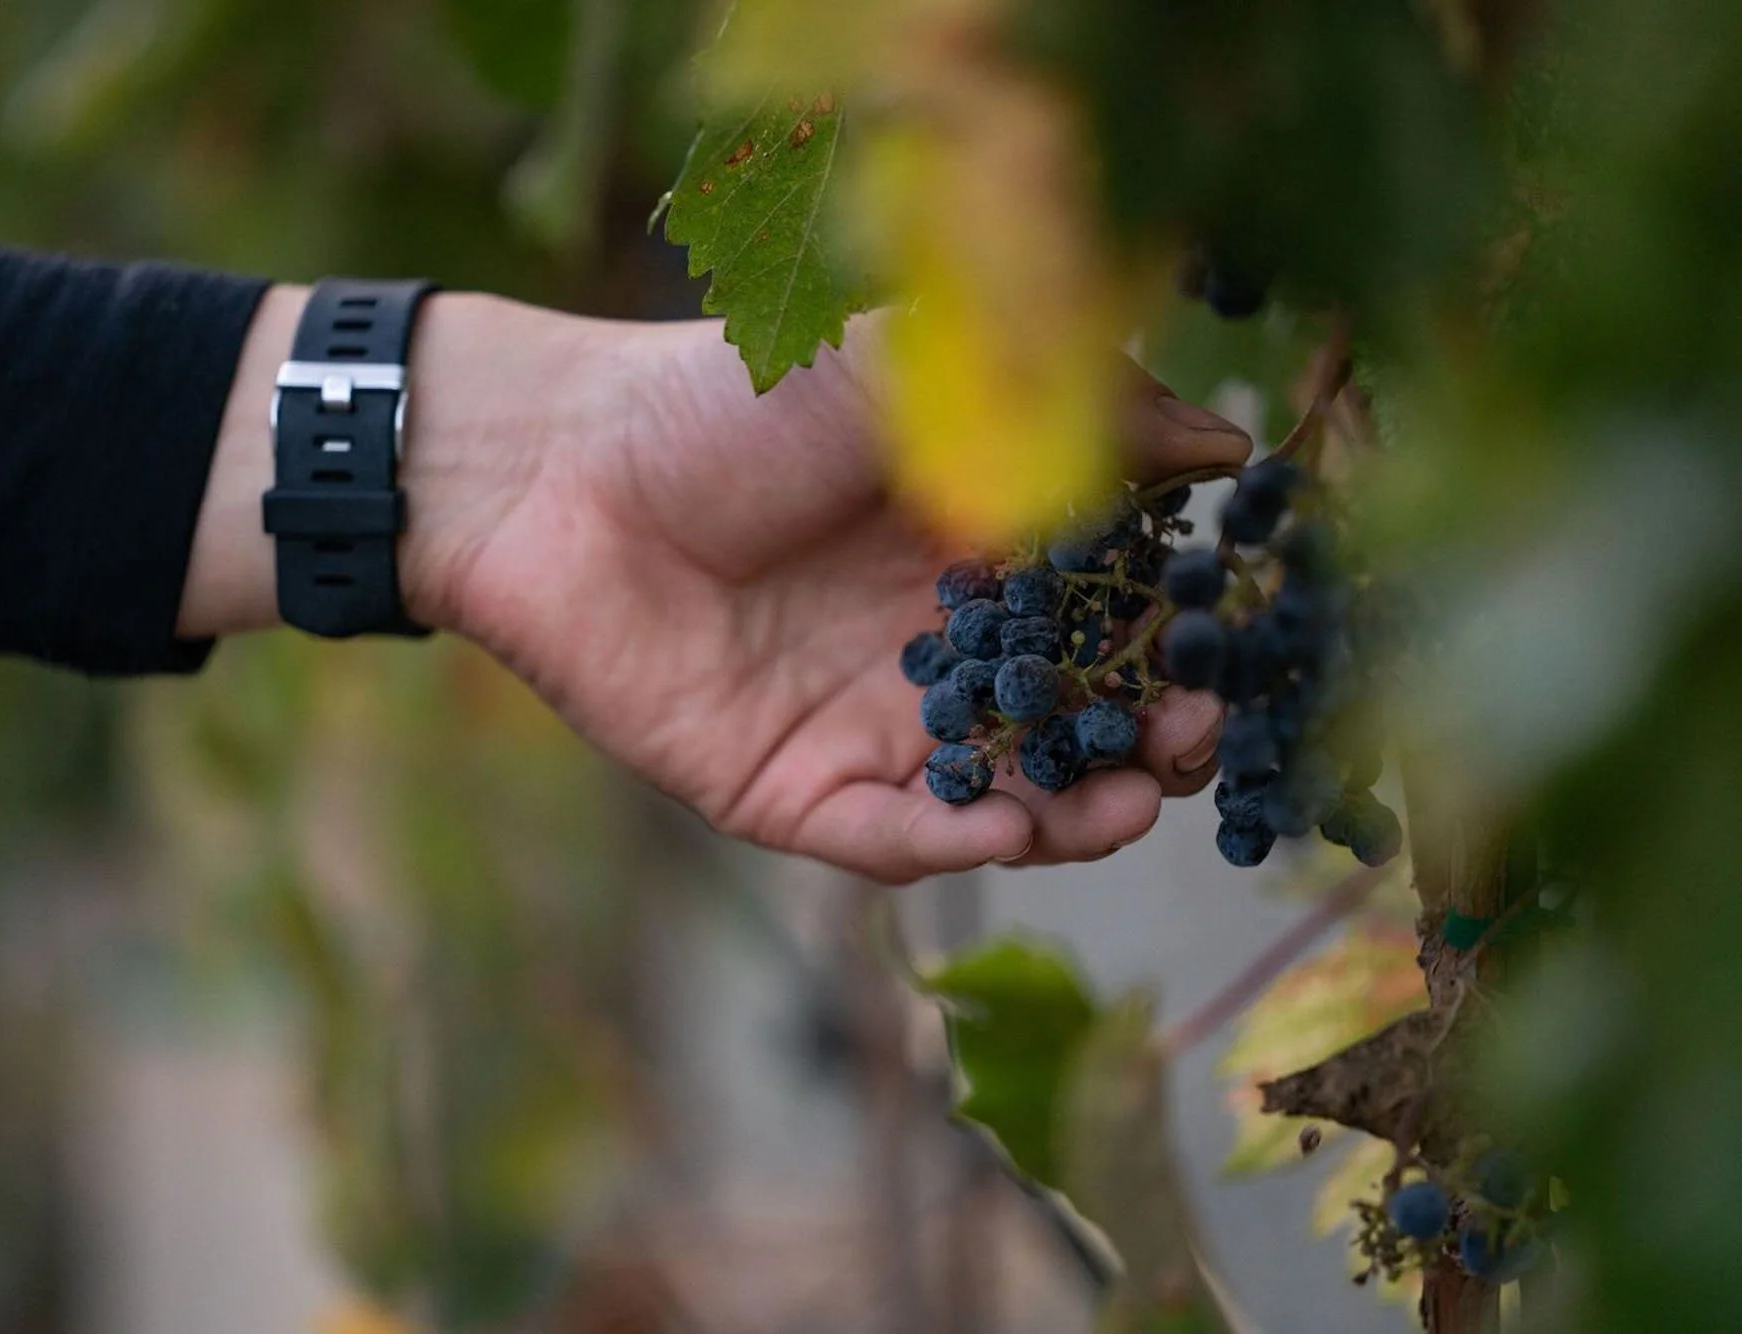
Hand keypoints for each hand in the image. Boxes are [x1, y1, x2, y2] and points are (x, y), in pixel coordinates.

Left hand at [182, 290, 1252, 882]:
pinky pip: (890, 837)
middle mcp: (930, 648)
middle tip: (1199, 741)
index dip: (1179, 643)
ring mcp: (863, 727)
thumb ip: (1070, 405)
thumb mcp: (912, 368)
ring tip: (1130, 800)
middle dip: (1146, 740)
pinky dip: (955, 843)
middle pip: (1068, 721)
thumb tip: (1230, 440)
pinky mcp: (789, 791)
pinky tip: (1012, 827)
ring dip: (1074, 811)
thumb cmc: (733, 399)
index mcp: (972, 551)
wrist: (559, 468)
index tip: (1246, 653)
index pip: (1108, 618)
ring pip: (997, 797)